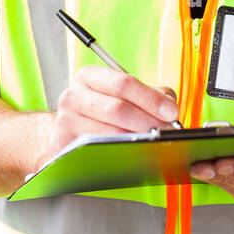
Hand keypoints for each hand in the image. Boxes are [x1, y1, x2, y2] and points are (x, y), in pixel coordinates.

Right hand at [31, 68, 179, 170]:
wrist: (69, 130)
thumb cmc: (102, 111)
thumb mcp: (124, 94)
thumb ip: (150, 95)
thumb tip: (169, 107)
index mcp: (90, 76)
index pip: (123, 83)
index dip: (151, 98)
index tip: (171, 112)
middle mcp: (73, 95)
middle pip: (117, 109)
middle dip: (148, 122)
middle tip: (167, 132)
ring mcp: (65, 121)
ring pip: (109, 134)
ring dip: (137, 142)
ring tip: (156, 145)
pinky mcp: (63, 145)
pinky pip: (97, 153)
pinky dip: (119, 155)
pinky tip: (134, 156)